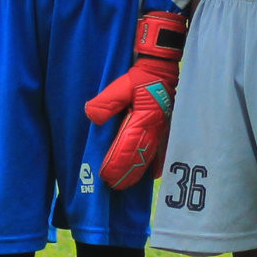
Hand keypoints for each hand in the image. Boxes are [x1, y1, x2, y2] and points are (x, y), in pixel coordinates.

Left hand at [84, 11, 184, 189]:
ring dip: (137, 172)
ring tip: (126, 184)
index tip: (105, 175)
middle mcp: (153, 130)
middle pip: (138, 158)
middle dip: (125, 173)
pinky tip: (154, 174)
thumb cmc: (141, 78)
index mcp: (142, 120)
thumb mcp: (121, 85)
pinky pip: (163, 150)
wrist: (162, 70)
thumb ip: (107, 101)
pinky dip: (158, 163)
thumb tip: (91, 116)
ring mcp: (161, 131)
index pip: (126, 147)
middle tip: (112, 186)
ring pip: (149, 157)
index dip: (116, 163)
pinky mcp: (165, 129)